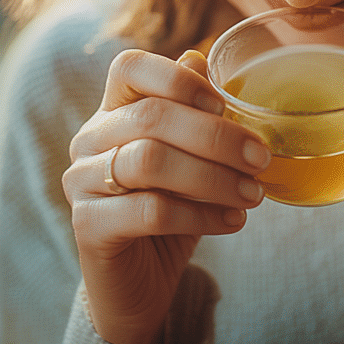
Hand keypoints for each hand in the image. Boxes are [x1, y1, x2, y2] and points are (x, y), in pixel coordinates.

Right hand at [62, 48, 270, 343]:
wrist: (139, 284)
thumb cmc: (169, 212)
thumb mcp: (188, 160)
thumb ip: (193, 114)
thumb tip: (203, 59)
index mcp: (112, 111)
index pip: (129, 67)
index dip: (177, 77)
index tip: (224, 103)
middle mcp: (90, 140)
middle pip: (150, 115)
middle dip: (216, 136)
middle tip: (261, 158)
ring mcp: (82, 182)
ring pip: (150, 161)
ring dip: (213, 177)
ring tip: (253, 194)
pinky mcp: (88, 226)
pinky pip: (149, 211)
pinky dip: (200, 215)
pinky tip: (232, 222)